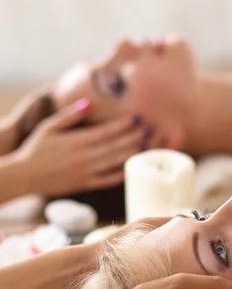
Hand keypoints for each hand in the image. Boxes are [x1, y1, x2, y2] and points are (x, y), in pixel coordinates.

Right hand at [16, 98, 143, 195]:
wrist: (25, 176)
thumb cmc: (35, 149)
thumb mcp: (48, 128)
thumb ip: (69, 116)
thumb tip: (88, 104)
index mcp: (75, 141)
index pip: (105, 132)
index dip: (123, 125)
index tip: (136, 118)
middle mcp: (83, 157)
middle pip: (114, 146)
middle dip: (133, 137)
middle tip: (149, 130)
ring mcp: (85, 172)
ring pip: (114, 163)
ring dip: (131, 154)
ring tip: (145, 146)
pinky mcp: (84, 184)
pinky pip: (107, 181)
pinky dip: (120, 175)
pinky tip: (131, 168)